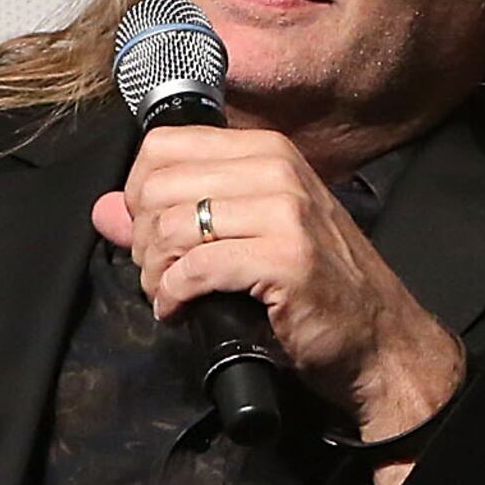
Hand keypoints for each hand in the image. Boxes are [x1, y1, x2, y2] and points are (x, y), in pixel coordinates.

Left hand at [96, 128, 462, 478]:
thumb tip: (106, 211)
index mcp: (267, 151)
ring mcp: (285, 211)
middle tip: (159, 274)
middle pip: (159, 185)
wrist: (378, 339)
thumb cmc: (315, 288)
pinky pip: (197, 268)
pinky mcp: (286, 258)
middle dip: (143, 239)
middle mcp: (277, 169)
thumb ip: (172, 218)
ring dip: (156, 273)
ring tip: (169, 296)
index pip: (163, 145)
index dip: (138, 193)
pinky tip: (181, 311)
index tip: (150, 234)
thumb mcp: (244, 237)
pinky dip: (174, 296)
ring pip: (172, 226)